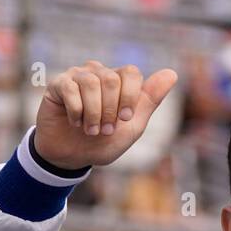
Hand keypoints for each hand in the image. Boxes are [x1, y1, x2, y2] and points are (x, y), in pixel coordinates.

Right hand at [35, 62, 177, 168]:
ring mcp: (77, 76)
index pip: (131, 73)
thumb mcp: (132, 126)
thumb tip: (172, 73)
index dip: (130, 97)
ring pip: (91, 83)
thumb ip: (150, 100)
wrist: (72, 157)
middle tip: (105, 130)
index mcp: (119, 81)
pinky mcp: (58, 84)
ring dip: (93, 113)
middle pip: (111, 79)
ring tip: (91, 130)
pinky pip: (70, 89)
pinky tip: (74, 122)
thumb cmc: (104, 141)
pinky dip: (76, 111)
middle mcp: (99, 73)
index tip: (125, 119)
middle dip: (110, 110)